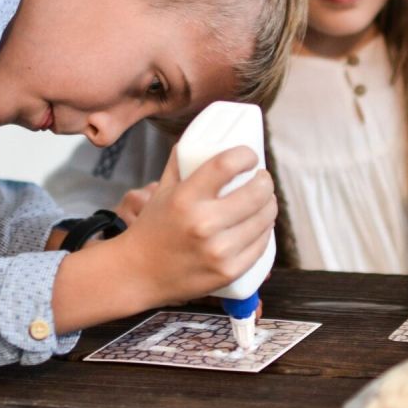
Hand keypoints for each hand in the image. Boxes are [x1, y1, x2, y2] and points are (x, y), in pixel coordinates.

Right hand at [50, 144, 276, 332]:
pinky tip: (258, 223)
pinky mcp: (229, 270)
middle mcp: (203, 223)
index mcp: (185, 198)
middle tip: (261, 178)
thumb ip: (181, 160)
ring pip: (264, 217)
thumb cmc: (153, 226)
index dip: (246, 154)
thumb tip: (201, 134)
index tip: (249, 155)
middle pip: (256, 191)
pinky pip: (261, 244)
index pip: (227, 164)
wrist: (139, 273)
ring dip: (269, 203)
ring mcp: (218, 250)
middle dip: (264, 180)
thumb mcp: (161, 189)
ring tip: (263, 199)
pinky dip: (264, 230)